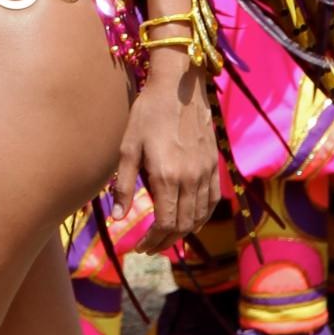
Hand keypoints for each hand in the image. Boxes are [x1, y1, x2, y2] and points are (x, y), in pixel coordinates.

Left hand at [112, 54, 218, 249]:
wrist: (179, 87)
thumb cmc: (147, 114)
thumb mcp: (128, 147)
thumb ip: (124, 186)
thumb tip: (119, 218)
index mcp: (167, 176)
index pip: (165, 223)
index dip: (154, 240)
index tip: (141, 247)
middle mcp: (190, 178)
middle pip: (184, 225)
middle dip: (166, 241)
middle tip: (150, 247)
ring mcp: (206, 172)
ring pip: (200, 216)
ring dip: (184, 233)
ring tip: (167, 238)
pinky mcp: (214, 164)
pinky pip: (213, 201)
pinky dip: (203, 217)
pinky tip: (191, 221)